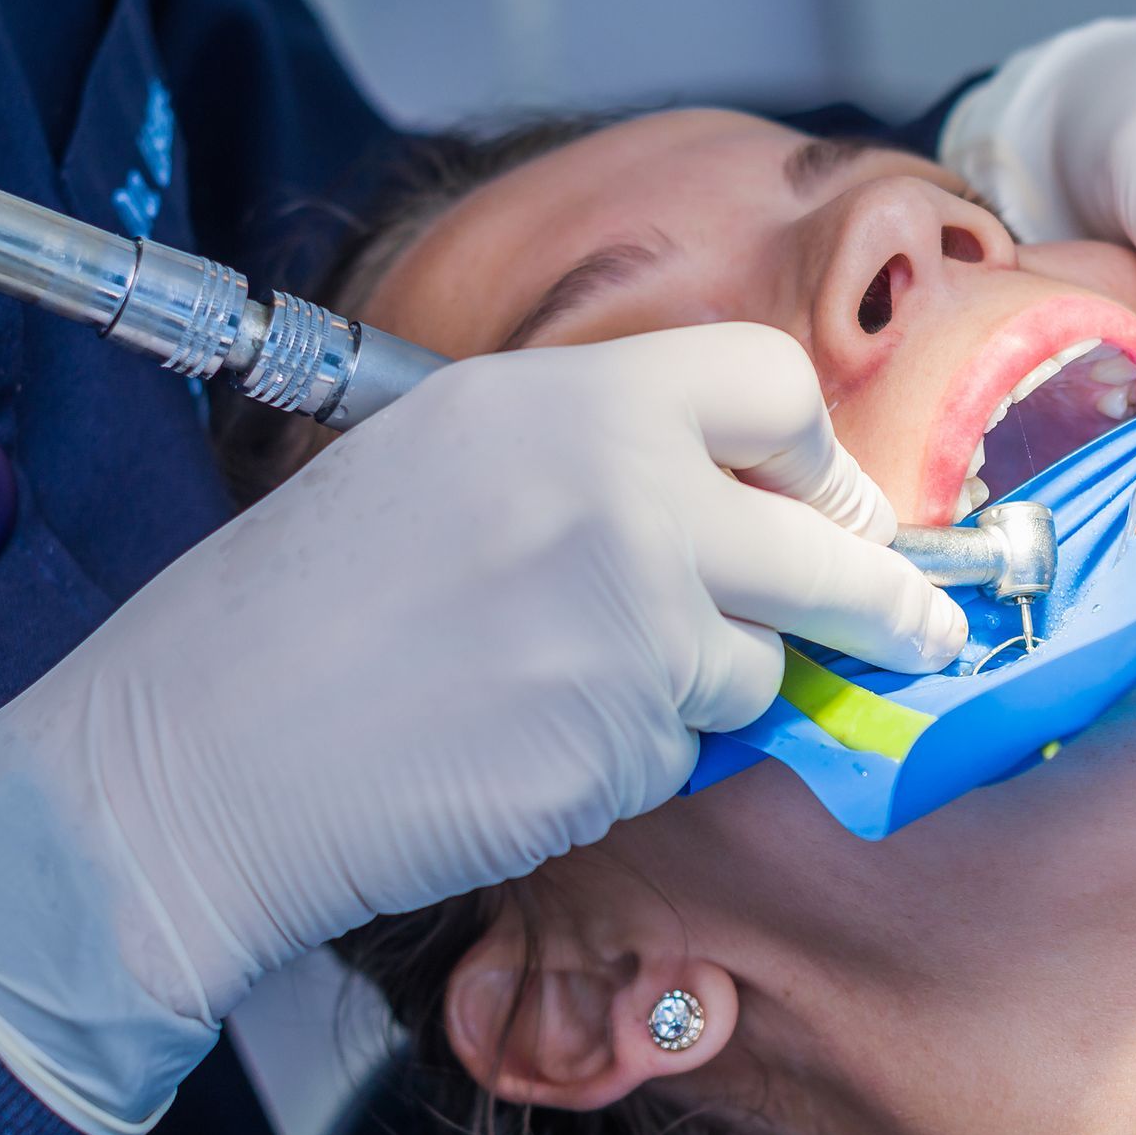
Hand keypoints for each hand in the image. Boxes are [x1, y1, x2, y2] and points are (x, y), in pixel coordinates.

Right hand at [0, 322, 962, 1127]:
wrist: (211, 744)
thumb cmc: (323, 593)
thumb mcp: (460, 449)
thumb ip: (613, 449)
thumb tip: (762, 492)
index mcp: (579, 403)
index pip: (774, 384)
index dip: (816, 451)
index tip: (832, 498)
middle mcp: (628, 501)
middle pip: (830, 549)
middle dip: (887, 598)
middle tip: (924, 624)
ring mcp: (635, 633)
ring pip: (757, 666)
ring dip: (703, 681)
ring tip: (563, 674)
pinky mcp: (623, 750)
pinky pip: (687, 749)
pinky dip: (639, 750)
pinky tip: (533, 734)